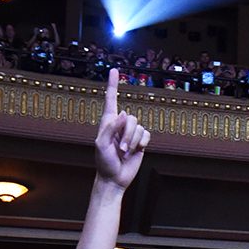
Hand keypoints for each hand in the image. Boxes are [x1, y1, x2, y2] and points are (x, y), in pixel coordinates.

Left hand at [94, 69, 150, 189]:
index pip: (111, 99)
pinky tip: (135, 152)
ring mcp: (131, 133)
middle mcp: (120, 124)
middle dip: (128, 135)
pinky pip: (147, 135)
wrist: (114, 178)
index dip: (112, 85)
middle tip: (120, 149)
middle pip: (131, 118)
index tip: (114, 70)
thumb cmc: (104, 161)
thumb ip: (110, 128)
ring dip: (133, 142)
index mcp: (108, 122)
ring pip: (139, 127)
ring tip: (124, 153)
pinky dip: (142, 144)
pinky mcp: (140, 141)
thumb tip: (123, 113)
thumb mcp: (101, 144)